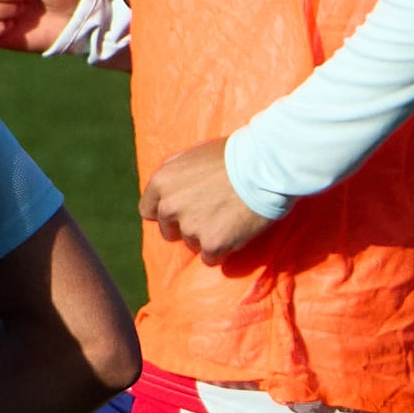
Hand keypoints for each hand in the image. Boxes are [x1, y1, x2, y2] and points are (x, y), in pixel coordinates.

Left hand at [142, 138, 271, 257]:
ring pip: (191, 244)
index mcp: (162, 182)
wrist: (265, 166)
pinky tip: (235, 232)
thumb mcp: (194, 154)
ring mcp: (190, 227)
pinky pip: (211, 258)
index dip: (165, 213)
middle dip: (185, 227)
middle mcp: (169, 207)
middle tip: (210, 216)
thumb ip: (174, 171)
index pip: (148, 211)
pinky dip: (223, 250)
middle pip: (168, 231)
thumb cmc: (234, 155)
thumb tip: (164, 186)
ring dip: (207, 237)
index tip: (181, 212)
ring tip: (228, 219)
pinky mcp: (212, 244)